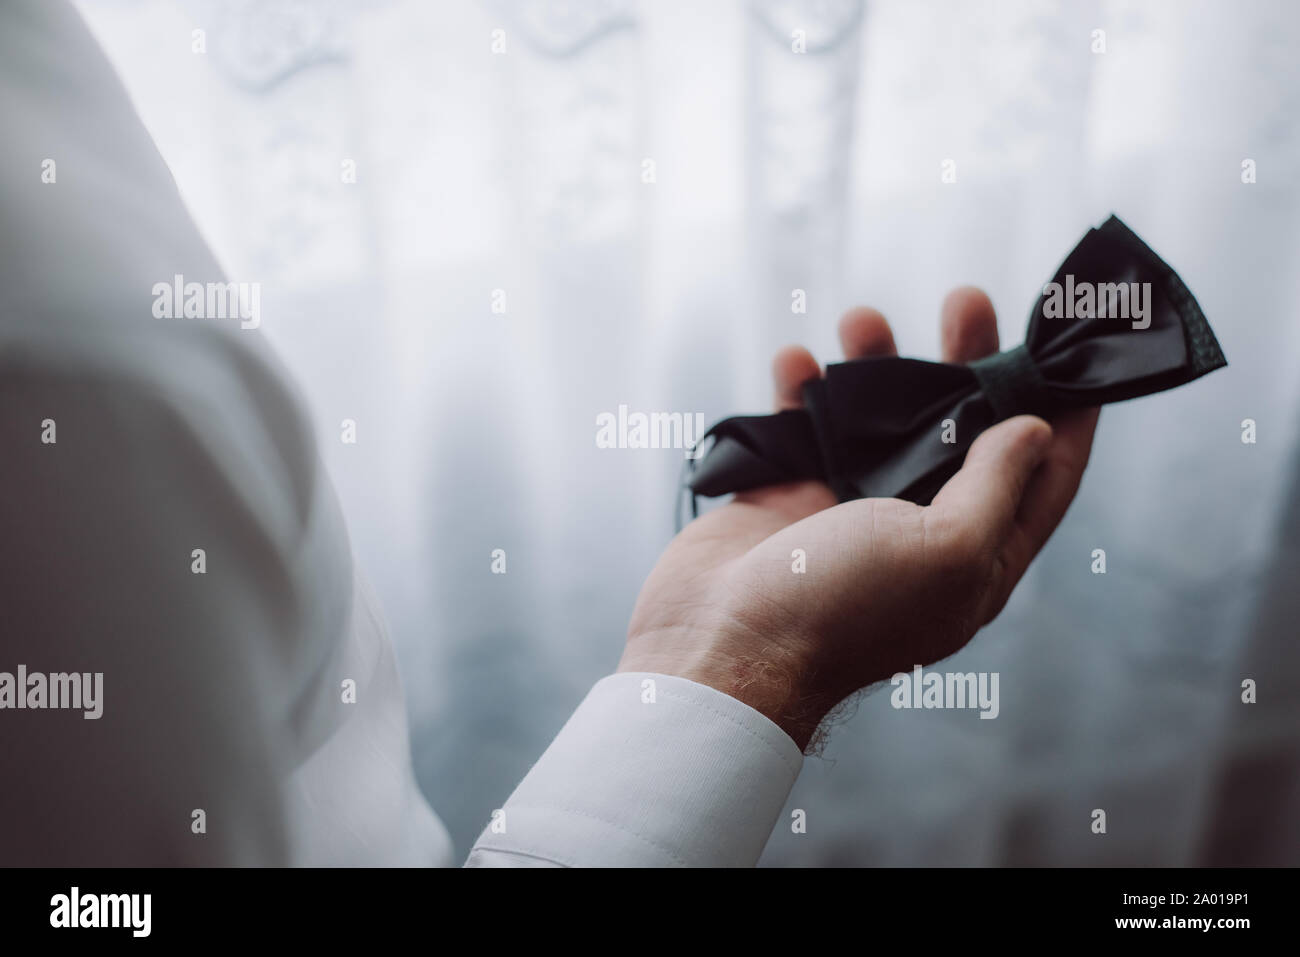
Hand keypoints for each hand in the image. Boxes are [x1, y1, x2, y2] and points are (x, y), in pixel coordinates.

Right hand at [618, 288, 1098, 749]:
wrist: (722, 645)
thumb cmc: (841, 609)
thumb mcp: (946, 553)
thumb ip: (995, 487)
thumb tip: (1035, 431)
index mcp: (974, 558)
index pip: (1039, 478)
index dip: (1065, 416)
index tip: (1074, 352)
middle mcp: (918, 532)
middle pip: (960, 432)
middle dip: (967, 363)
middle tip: (966, 301)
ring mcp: (849, 512)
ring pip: (878, 421)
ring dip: (876, 366)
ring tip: (862, 317)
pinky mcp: (788, 498)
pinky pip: (802, 428)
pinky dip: (800, 391)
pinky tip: (796, 360)